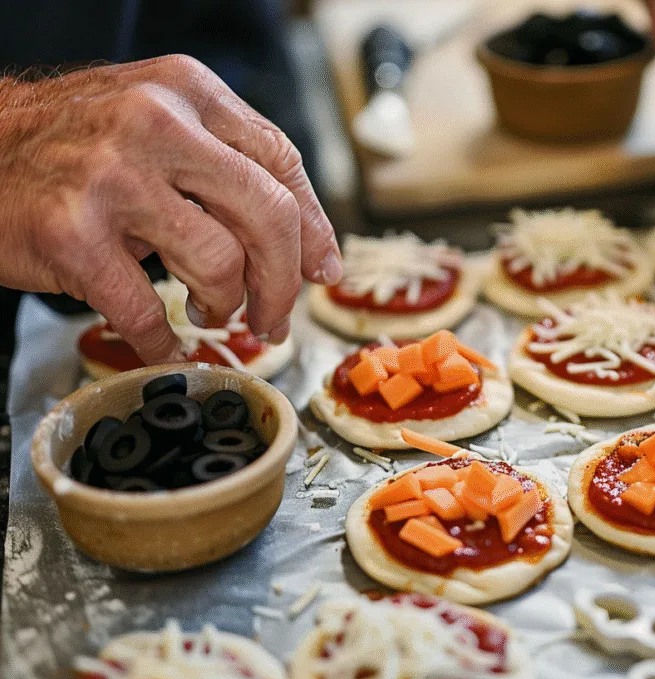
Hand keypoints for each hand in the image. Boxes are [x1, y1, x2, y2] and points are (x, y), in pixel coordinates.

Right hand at [0, 55, 341, 362]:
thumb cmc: (71, 145)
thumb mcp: (157, 122)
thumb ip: (226, 166)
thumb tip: (304, 242)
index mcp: (188, 92)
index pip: (282, 163)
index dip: (314, 228)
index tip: (321, 270)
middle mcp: (157, 125)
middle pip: (269, 216)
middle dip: (284, 282)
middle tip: (275, 314)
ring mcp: (114, 178)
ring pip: (222, 264)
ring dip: (226, 306)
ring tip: (210, 311)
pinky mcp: (74, 235)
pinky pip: (148, 312)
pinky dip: (165, 344)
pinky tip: (167, 347)